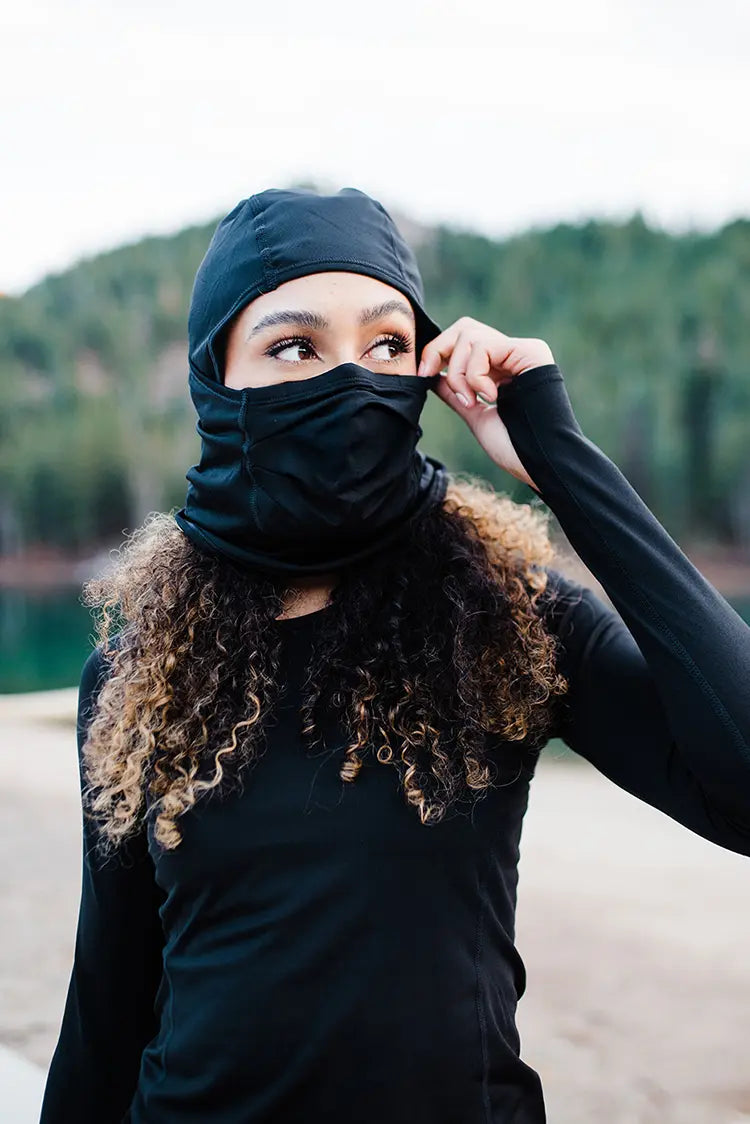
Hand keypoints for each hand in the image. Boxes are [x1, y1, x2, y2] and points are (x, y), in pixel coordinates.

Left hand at [417, 317, 554, 490]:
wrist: (540, 462)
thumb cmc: (513, 447)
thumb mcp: (476, 416)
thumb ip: (456, 393)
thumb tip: (432, 376)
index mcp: (501, 368)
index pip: (463, 339)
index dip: (437, 351)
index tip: (423, 374)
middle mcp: (513, 354)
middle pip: (465, 327)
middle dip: (440, 349)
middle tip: (430, 374)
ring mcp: (523, 351)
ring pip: (471, 336)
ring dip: (458, 372)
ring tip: (472, 401)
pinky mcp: (531, 352)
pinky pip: (485, 347)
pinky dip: (475, 374)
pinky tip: (490, 397)